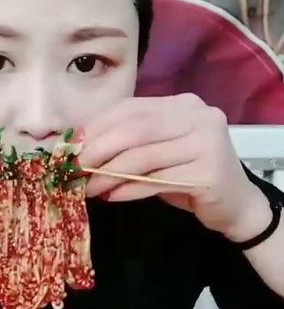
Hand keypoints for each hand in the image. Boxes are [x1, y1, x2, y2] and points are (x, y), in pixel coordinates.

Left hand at [79, 94, 270, 239]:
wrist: (235, 204)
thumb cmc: (189, 176)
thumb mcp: (158, 153)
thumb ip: (129, 144)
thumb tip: (81, 148)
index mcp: (182, 105)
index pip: (131, 108)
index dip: (98, 126)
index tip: (72, 146)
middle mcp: (198, 117)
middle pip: (136, 129)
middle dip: (99, 149)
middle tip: (75, 169)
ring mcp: (207, 143)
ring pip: (144, 156)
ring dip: (109, 174)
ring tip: (88, 188)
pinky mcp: (209, 173)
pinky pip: (157, 180)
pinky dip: (130, 189)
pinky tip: (112, 196)